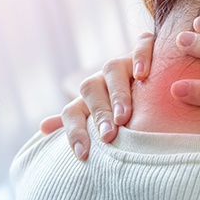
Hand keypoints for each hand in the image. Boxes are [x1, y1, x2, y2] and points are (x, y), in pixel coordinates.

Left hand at [40, 33, 155, 159]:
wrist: (156, 80)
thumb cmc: (129, 108)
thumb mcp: (104, 119)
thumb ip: (77, 123)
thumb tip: (43, 128)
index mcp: (90, 98)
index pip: (72, 112)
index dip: (74, 131)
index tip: (83, 154)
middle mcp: (103, 78)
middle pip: (90, 89)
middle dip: (99, 114)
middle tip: (108, 136)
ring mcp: (125, 63)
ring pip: (112, 69)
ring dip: (117, 93)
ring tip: (123, 115)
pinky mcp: (148, 50)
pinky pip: (143, 44)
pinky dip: (141, 56)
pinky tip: (143, 75)